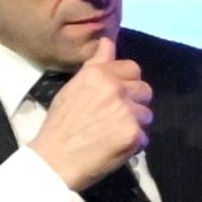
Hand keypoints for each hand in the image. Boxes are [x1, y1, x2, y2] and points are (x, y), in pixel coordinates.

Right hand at [27, 45, 151, 191]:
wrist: (54, 160)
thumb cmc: (60, 125)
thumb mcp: (73, 88)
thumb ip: (95, 65)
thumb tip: (108, 41)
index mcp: (99, 75)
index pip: (133, 69)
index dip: (126, 82)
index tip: (115, 95)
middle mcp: (116, 89)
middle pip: (145, 90)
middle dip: (134, 102)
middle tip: (113, 116)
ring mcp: (127, 112)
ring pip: (147, 114)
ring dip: (134, 123)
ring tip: (112, 132)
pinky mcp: (134, 135)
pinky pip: (144, 136)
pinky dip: (133, 143)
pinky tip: (114, 146)